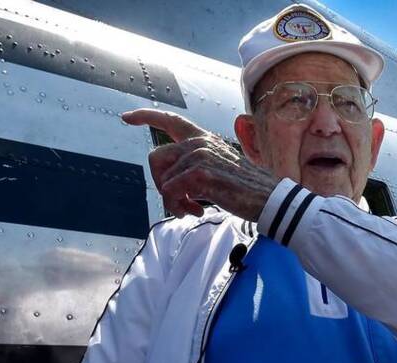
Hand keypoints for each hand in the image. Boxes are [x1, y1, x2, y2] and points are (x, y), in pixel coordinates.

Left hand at [122, 109, 275, 220]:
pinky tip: (198, 211)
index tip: (126, 118)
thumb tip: (171, 183)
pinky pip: (170, 192)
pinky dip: (179, 206)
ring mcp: (200, 156)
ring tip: (192, 210)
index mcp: (204, 139)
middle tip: (179, 202)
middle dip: (160, 183)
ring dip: (173, 201)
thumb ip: (196, 167)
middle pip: (156, 158)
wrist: (270, 199)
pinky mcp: (200, 174)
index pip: (170, 120)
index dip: (145, 117)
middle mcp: (200, 143)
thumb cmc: (247, 190)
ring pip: (162, 179)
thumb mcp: (220, 169)